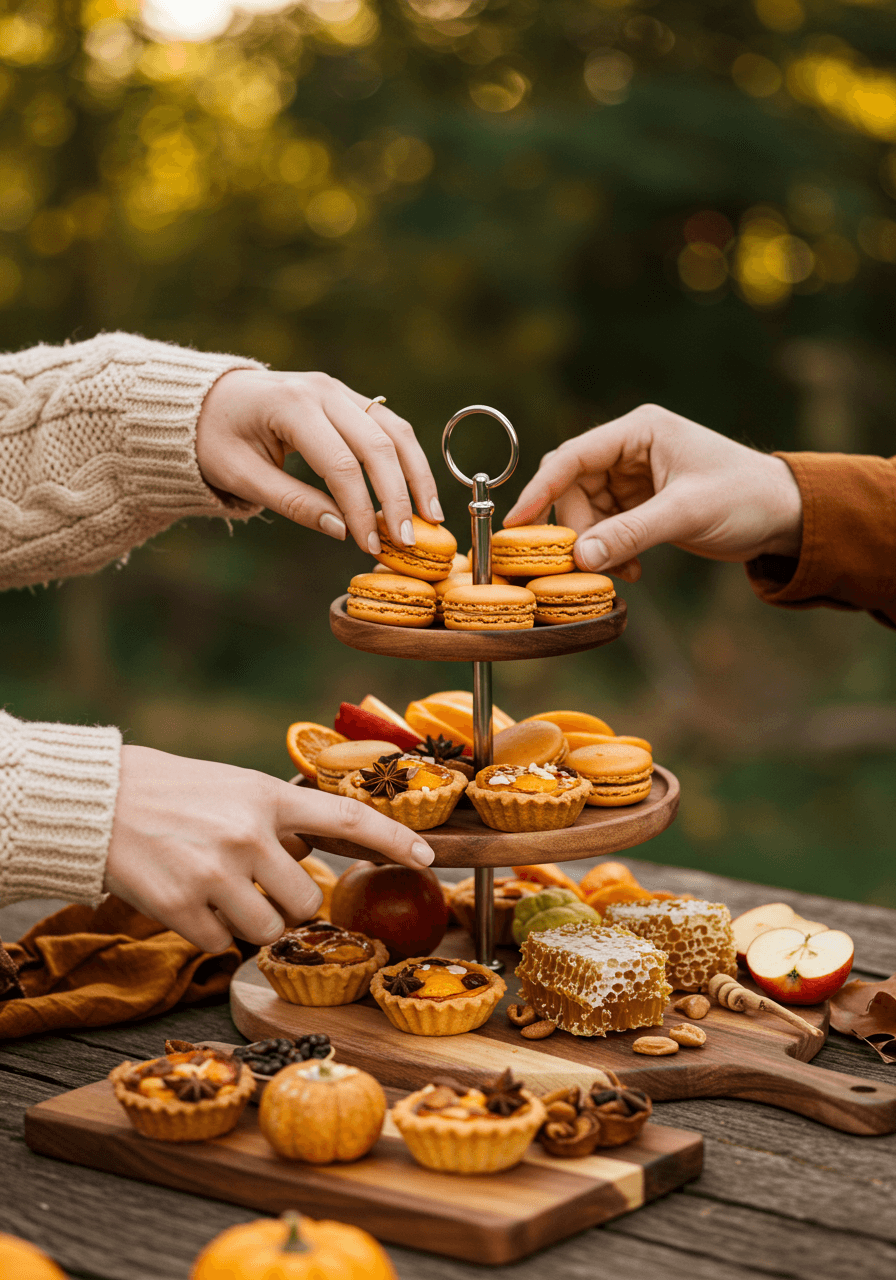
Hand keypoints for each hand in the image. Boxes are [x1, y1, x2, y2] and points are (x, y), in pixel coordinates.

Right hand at [104, 745, 435, 952]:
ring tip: (218, 890)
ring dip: (251, 922)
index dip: (393, 840)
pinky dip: (212, 933)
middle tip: (256, 884)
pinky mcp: (182, 908)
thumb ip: (279, 817)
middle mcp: (249, 834)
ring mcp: (216, 873)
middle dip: (289, 902)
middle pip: (307, 901)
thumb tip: (316, 850)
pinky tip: (189, 901)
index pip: (348, 818)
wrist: (99, 801)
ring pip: (268, 930)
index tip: (429, 858)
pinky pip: (224, 945)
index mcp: (268, 797)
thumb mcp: (236, 786)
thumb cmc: (174, 791)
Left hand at [195, 369, 443, 555]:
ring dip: (416, 475)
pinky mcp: (348, 398)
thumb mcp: (241, 476)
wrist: (206, 399)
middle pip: (377, 445)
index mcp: (292, 405)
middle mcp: (322, 390)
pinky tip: (418, 491)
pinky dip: (407, 459)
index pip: (341, 464)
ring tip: (430, 516)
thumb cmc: (215, 438)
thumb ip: (293, 503)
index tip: (371, 545)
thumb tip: (343, 531)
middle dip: (397, 497)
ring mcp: (338, 390)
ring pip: (394, 431)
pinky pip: (388, 426)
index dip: (361, 509)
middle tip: (409, 539)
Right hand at [504, 404, 802, 581]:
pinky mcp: (639, 503)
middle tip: (582, 564)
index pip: (573, 457)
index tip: (517, 523)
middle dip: (576, 529)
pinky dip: (612, 551)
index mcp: (639, 431)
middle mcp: (629, 449)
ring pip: (586, 513)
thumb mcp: (685, 514)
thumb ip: (629, 534)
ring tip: (623, 571)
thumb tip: (579, 558)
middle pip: (573, 489)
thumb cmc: (744, 497)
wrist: (784, 516)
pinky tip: (634, 570)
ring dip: (596, 546)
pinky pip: (606, 528)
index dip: (541, 490)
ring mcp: (632, 477)